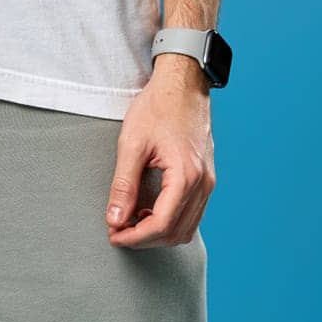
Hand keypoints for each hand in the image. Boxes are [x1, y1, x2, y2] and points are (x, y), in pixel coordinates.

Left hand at [104, 59, 215, 246]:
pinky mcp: (206, 177)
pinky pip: (192, 212)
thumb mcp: (132, 143)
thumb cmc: (158, 106)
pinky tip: (150, 209)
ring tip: (132, 220)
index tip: (114, 234)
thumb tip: (115, 219)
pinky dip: (171, 219)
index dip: (135, 237)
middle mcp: (203, 183)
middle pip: (176, 232)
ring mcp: (207, 181)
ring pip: (187, 227)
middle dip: (145, 238)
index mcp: (186, 175)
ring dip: (159, 232)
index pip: (161, 225)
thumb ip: (124, 185)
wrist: (183, 83)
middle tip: (118, 230)